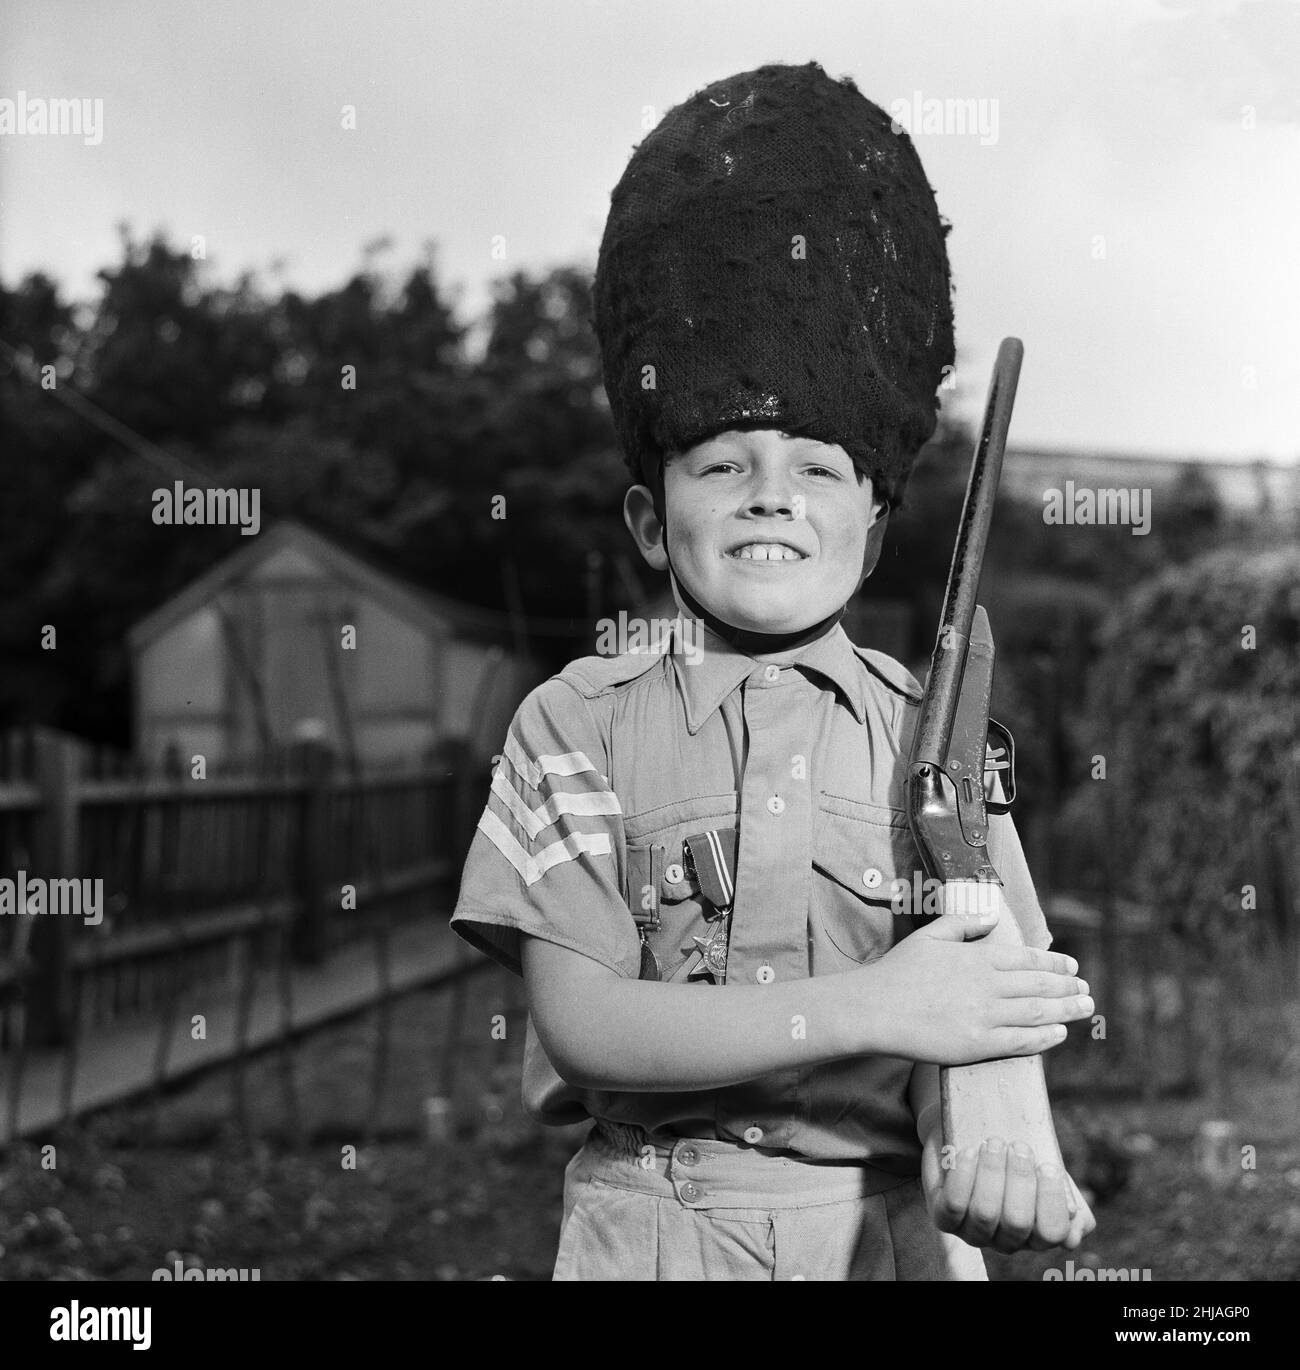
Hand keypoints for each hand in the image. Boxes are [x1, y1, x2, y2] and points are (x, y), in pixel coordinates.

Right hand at [859, 910, 1092, 1063]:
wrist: (875, 1008)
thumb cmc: (898, 971)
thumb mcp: (929, 936)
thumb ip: (962, 923)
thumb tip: (991, 917)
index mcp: (977, 956)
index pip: (1027, 958)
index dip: (1054, 962)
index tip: (1072, 966)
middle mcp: (987, 984)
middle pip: (1040, 985)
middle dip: (1068, 986)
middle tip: (1086, 988)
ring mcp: (985, 1015)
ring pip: (1038, 1012)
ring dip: (1067, 1008)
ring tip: (1086, 1007)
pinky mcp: (978, 1043)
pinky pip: (1022, 1041)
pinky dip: (1046, 1036)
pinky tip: (1060, 1032)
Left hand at [921, 1131, 1097, 1252]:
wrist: (971, 1132)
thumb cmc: (1015, 1158)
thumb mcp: (1047, 1173)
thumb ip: (1069, 1202)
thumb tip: (1073, 1236)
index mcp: (1037, 1233)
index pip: (1052, 1232)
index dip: (1051, 1199)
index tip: (1047, 1165)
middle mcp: (1007, 1240)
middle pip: (1017, 1221)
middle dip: (1019, 1179)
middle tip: (1018, 1147)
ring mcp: (974, 1233)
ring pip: (985, 1213)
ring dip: (991, 1173)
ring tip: (994, 1143)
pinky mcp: (945, 1220)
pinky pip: (954, 1206)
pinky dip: (964, 1176)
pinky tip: (970, 1152)